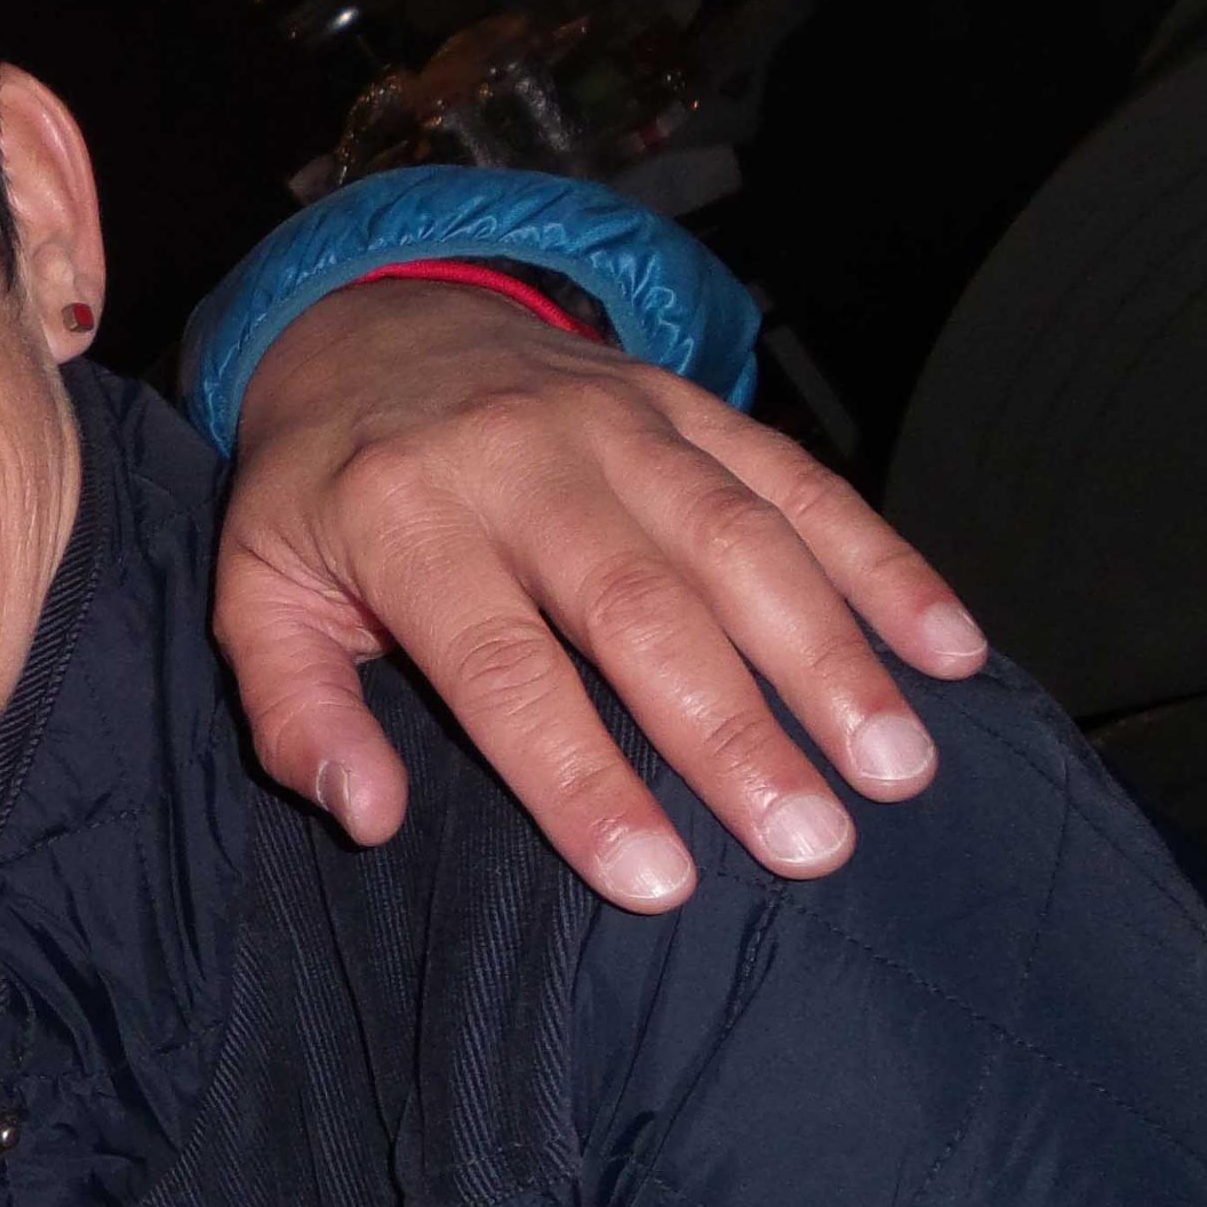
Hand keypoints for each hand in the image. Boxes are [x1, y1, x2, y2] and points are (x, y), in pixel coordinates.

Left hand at [220, 280, 987, 908]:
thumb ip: (294, 713)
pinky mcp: (688, 404)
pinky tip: (950, 650)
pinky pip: (797, 480)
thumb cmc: (320, 497)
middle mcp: (523, 463)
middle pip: (642, 610)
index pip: (503, 668)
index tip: (658, 882)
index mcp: (405, 520)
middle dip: (735, 733)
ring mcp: (617, 423)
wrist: (370, 323)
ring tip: (894, 769)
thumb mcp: (255, 595)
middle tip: (812, 846)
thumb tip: (365, 814)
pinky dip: (882, 562)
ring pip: (738, 541)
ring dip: (828, 655)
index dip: (580, 777)